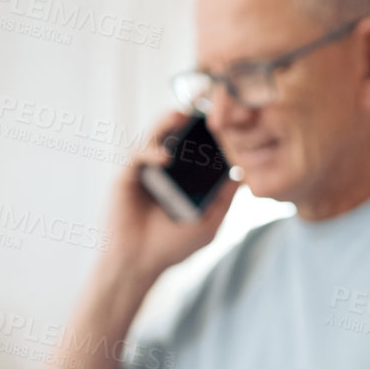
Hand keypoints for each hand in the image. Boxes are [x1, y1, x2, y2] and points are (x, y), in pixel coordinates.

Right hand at [105, 112, 238, 282]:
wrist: (139, 263)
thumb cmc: (172, 247)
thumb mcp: (207, 224)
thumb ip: (223, 200)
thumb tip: (242, 176)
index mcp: (185, 178)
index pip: (198, 148)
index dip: (210, 133)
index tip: (225, 119)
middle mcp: (165, 169)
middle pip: (177, 135)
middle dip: (188, 119)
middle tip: (202, 105)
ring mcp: (145, 170)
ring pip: (155, 136)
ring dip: (166, 122)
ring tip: (181, 115)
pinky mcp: (126, 175)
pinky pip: (137, 154)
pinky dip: (151, 151)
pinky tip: (165, 157)